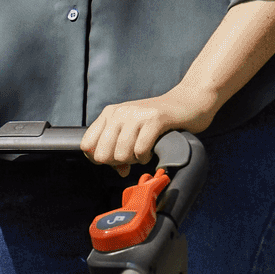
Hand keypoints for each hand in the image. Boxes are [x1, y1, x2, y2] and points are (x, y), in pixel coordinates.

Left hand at [79, 88, 213, 171]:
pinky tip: (151, 149)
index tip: (114, 158)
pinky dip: (146, 157)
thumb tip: (118, 170)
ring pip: (121, 154)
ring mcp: (136, 115)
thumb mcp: (131, 131)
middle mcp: (119, 112)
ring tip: (143, 150)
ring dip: (134, 159)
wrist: (188, 103)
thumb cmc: (158, 121)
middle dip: (117, 162)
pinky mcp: (155, 119)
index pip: (86, 145)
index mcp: (109, 113)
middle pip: (102, 154)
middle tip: (131, 155)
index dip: (99, 159)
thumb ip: (118, 150)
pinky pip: (140, 150)